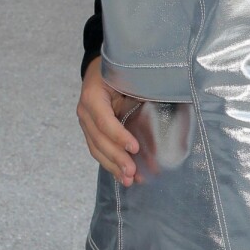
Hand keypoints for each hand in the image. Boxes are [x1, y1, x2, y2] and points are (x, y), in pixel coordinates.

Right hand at [77, 57, 138, 184]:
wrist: (100, 69)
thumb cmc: (119, 71)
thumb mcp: (127, 76)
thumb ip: (139, 91)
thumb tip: (165, 108)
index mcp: (93, 95)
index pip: (104, 120)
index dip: (118, 136)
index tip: (135, 148)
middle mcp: (85, 111)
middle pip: (99, 139)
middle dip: (116, 158)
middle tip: (132, 172)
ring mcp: (85, 123)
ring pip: (97, 149)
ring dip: (113, 166)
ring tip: (129, 180)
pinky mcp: (91, 131)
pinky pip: (99, 150)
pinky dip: (111, 164)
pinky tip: (123, 176)